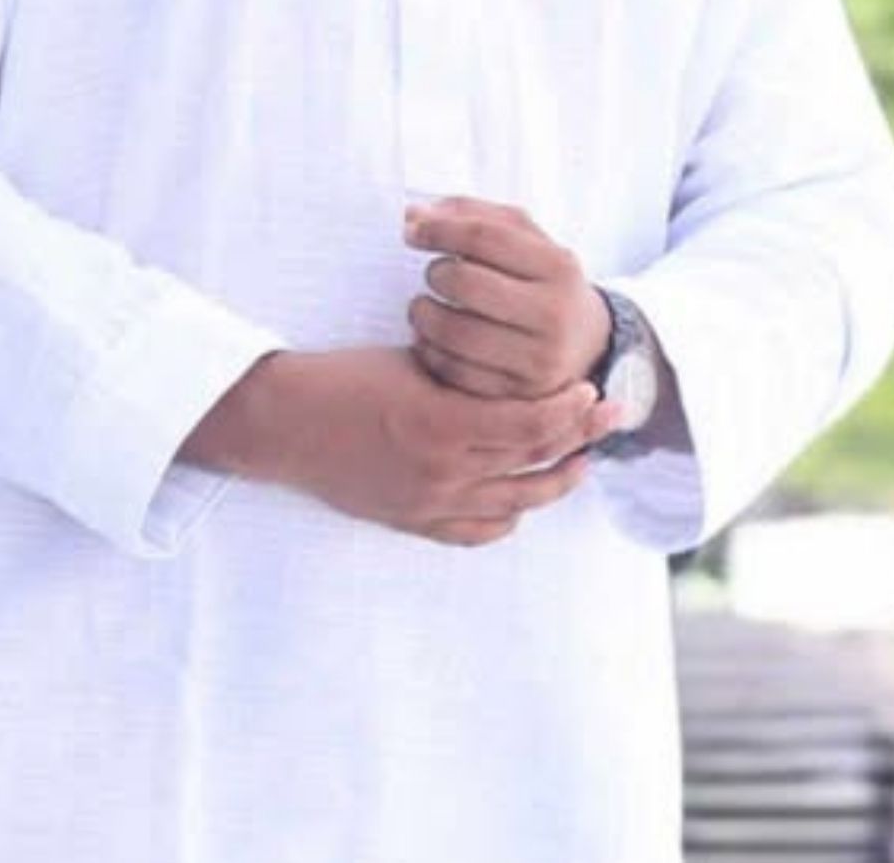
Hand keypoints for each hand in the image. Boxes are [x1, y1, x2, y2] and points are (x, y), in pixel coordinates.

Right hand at [219, 346, 618, 548]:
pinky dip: (507, 517)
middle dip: (578, 438)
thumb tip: (516, 371)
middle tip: (608, 419)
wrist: (285, 422)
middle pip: (532, 463)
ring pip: (514, 503)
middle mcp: (444, 473)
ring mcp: (429, 504)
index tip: (591, 390)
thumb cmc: (343, 378)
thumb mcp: (412, 362)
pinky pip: (476, 532)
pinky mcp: (412, 521)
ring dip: (553, 482)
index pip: (530, 425)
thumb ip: (465, 375)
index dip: (569, 410)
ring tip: (580, 462)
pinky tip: (521, 502)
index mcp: (444, 425)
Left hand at [404, 198, 611, 401]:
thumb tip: (413, 216)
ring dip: (423, 315)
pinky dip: (430, 353)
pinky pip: (457, 373)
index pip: (484, 237)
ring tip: (422, 307)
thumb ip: (471, 216)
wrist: (586, 341)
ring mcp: (539, 358)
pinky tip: (430, 339)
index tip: (412, 232)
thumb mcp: (523, 238)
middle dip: (435, 274)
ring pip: (456, 333)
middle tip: (433, 275)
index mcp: (558, 265)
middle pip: (467, 284)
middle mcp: (555, 313)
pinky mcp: (519, 395)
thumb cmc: (539, 278)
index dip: (438, 229)